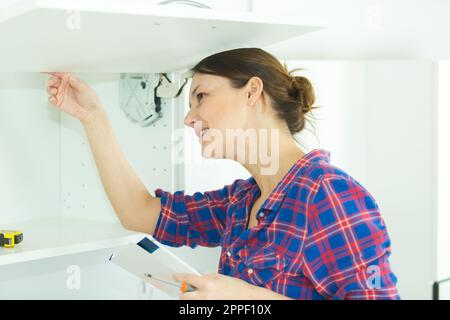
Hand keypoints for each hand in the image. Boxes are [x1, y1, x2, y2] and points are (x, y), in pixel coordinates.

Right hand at [46, 72, 103, 122]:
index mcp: (71, 81)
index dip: (54, 72)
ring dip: (50, 88)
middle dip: (51, 80)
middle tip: (52, 82)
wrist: (91, 112)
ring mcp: (61, 94)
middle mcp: (65, 87)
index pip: (61, 74)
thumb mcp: (85, 88)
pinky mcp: (59, 102)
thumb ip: (77, 82)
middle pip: (53, 81)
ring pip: (50, 89)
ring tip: (54, 91)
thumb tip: (70, 77)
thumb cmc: (90, 99)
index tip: (49, 70)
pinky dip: (50, 99)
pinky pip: (51, 100)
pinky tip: (53, 99)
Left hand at [173, 273, 289, 299]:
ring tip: (200, 296)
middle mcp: (205, 295)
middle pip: (183, 296)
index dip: (179, 277)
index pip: (187, 279)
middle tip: (186, 291)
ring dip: (191, 300)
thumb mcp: (220, 277)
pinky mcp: (208, 311)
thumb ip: (207, 277)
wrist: (247, 299)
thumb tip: (197, 279)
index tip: (175, 277)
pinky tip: (207, 300)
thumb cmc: (237, 288)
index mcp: (207, 284)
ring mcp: (206, 306)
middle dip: (183, 293)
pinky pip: (198, 309)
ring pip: (190, 304)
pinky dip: (199, 304)